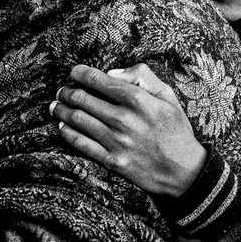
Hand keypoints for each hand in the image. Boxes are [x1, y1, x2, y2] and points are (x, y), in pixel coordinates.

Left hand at [50, 64, 206, 197]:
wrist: (183, 169)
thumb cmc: (176, 129)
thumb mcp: (168, 95)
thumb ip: (143, 77)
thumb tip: (112, 73)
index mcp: (138, 100)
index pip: (100, 81)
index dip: (81, 74)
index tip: (74, 72)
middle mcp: (124, 119)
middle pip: (83, 100)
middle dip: (68, 93)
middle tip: (62, 91)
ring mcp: (117, 141)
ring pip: (78, 121)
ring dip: (63, 111)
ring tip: (56, 106)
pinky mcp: (112, 161)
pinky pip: (82, 145)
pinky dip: (68, 134)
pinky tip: (63, 127)